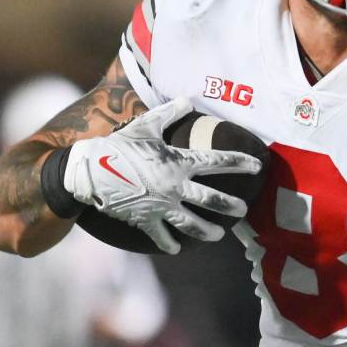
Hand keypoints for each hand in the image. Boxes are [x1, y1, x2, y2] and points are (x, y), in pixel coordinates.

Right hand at [63, 97, 262, 253]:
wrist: (89, 170)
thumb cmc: (118, 145)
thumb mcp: (145, 126)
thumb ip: (169, 113)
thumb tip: (187, 98)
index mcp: (178, 163)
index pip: (217, 161)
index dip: (240, 162)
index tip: (257, 165)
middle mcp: (175, 187)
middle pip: (212, 200)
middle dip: (231, 207)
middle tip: (243, 211)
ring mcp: (161, 206)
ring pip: (192, 223)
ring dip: (208, 232)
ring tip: (218, 236)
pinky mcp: (145, 219)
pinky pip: (161, 236)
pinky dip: (169, 243)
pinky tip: (177, 248)